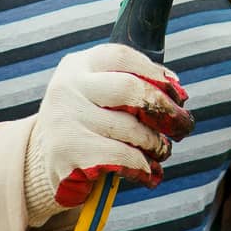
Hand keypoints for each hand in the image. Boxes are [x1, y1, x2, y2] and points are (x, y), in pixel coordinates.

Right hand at [23, 43, 190, 225]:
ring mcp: (65, 118)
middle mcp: (67, 87)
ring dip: (156, 144)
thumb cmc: (89, 123)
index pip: (122, 57)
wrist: (46, 162)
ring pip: (130, 128)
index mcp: (78, 65)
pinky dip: (143, 166)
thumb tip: (177, 93)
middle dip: (164, 110)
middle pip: (129, 89)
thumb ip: (134, 86)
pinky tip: (149, 172)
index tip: (178, 94)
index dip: (155, 74)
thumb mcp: (102, 95)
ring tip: (162, 151)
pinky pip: (121, 157)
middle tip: (184, 125)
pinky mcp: (68, 152)